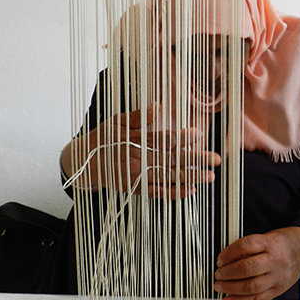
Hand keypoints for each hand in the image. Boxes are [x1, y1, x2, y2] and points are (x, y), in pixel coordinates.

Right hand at [61, 103, 219, 198]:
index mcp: (135, 143)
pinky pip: (158, 192)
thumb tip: (157, 107)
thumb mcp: (116, 122)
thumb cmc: (103, 138)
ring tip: (210, 176)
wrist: (83, 163)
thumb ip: (138, 117)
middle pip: (171, 160)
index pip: (162, 140)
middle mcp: (138, 161)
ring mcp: (137, 177)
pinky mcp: (136, 189)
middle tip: (216, 159)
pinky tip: (191, 190)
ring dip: (190, 177)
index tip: (199, 135)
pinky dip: (174, 192)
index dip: (181, 138)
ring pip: (168, 178)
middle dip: (195, 160)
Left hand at [214, 227, 299, 299]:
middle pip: (248, 268)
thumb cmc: (283, 241)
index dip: (229, 253)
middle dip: (228, 272)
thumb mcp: (268, 236)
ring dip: (231, 288)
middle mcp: (276, 260)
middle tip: (218, 273)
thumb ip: (250, 246)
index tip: (220, 259)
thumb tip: (227, 259)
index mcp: (271, 243)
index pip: (246, 246)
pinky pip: (258, 299)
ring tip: (219, 286)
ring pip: (251, 286)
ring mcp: (278, 276)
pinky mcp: (279, 289)